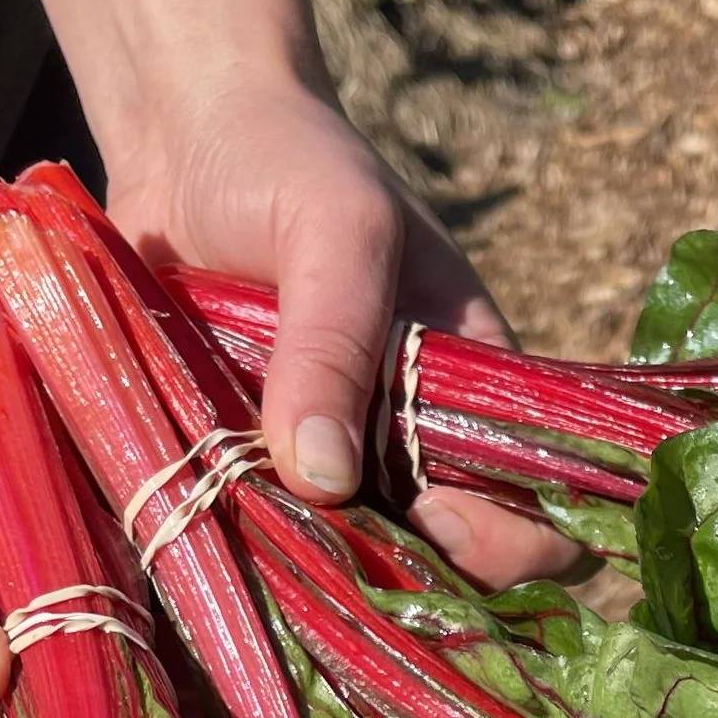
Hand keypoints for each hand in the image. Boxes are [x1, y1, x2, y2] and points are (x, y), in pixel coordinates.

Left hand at [108, 69, 578, 590]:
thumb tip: (324, 479)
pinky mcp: (247, 474)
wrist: (178, 136)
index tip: (431, 516)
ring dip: (312, 578)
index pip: (538, 515)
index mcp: (473, 394)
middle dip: (403, 582)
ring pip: (347, 576)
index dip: (505, 542)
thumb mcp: (334, 229)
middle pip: (444, 574)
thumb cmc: (285, 160)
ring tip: (258, 541)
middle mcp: (410, 448)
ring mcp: (327, 467)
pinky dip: (240, 556)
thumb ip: (335, 343)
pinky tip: (206, 533)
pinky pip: (260, 546)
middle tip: (328, 547)